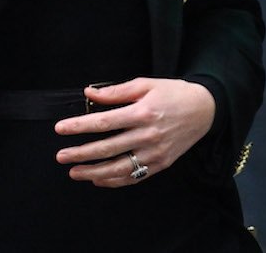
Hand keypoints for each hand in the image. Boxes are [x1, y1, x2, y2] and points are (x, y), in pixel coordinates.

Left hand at [54, 77, 215, 186]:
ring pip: (120, 167)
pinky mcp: (162, 164)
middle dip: (81, 153)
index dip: (79, 126)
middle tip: (60, 156)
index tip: (60, 129)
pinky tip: (98, 180)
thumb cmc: (172, 93)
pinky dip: (116, 181)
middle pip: (108, 148)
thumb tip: (88, 93)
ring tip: (74, 173)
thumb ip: (115, 91)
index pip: (103, 122)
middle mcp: (148, 135)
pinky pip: (136, 176)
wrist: (206, 110)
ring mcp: (156, 153)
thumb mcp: (144, 84)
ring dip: (95, 172)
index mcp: (141, 113)